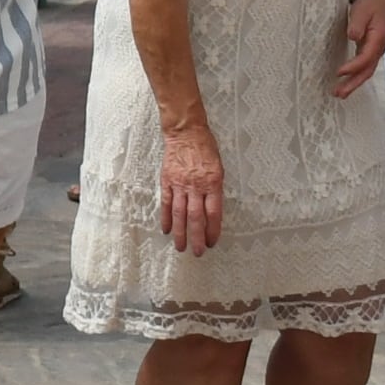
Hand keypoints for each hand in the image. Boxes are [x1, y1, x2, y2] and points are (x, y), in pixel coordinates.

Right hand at [157, 118, 225, 255]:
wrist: (186, 132)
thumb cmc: (206, 149)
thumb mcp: (219, 168)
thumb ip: (215, 190)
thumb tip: (212, 211)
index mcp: (213, 183)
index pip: (213, 213)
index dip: (213, 230)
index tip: (212, 243)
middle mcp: (196, 186)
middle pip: (196, 217)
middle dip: (196, 237)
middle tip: (196, 252)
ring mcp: (179, 184)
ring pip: (179, 213)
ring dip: (180, 232)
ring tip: (180, 247)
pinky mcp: (167, 181)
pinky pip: (166, 202)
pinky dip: (165, 217)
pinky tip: (166, 229)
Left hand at [329, 0, 384, 99]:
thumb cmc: (369, 2)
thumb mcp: (362, 9)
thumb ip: (357, 23)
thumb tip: (353, 37)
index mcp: (378, 38)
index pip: (366, 57)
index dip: (353, 67)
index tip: (339, 72)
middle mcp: (378, 47)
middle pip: (367, 70)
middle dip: (353, 83)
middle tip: (339, 94)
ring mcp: (374, 49)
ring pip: (366, 70)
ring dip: (353, 82)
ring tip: (339, 93)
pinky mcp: (369, 49)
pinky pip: (363, 65)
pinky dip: (355, 75)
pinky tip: (345, 80)